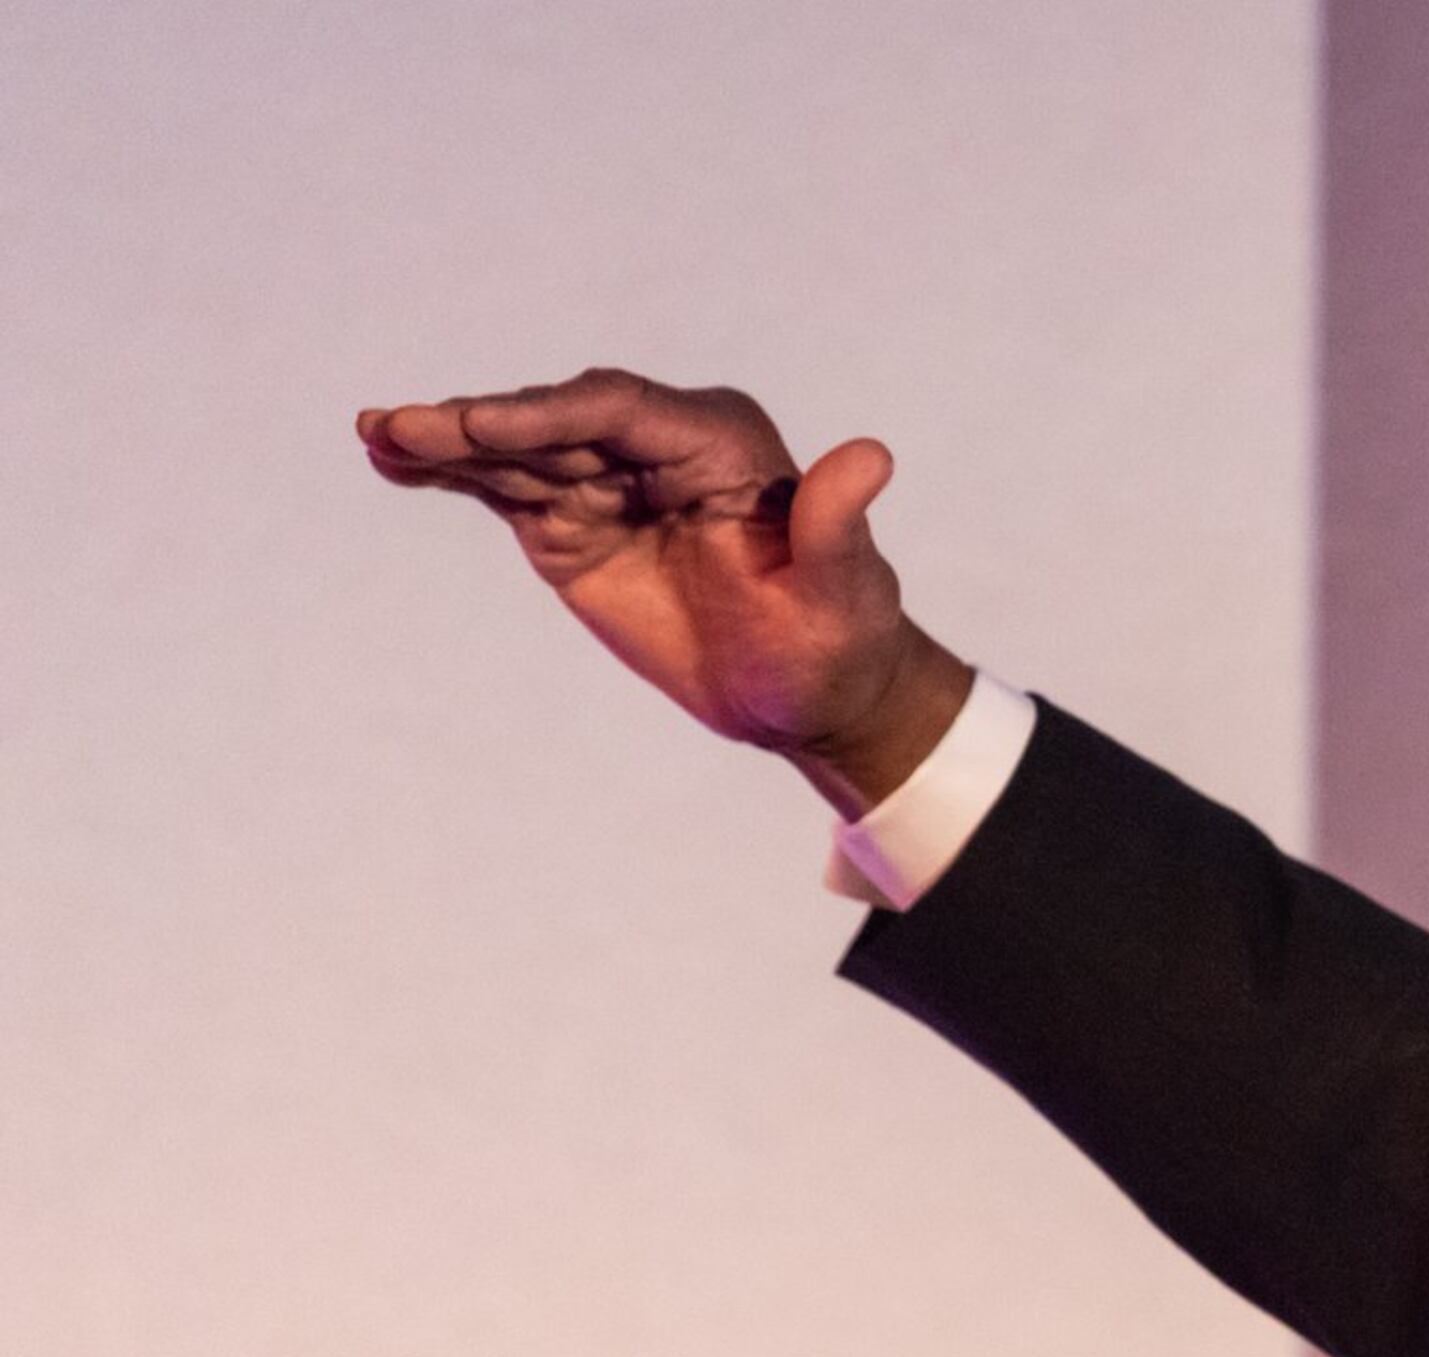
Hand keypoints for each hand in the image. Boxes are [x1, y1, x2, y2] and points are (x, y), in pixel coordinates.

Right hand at [357, 368, 972, 812]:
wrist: (805, 693)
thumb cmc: (836, 642)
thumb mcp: (844, 594)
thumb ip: (838, 525)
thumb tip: (871, 457)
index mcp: (719, 441)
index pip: (620, 410)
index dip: (550, 415)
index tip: (483, 428)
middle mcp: (657, 443)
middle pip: (556, 421)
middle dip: (482, 425)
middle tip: (403, 428)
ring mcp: (608, 480)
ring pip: (519, 450)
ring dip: (448, 442)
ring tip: (376, 435)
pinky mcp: (574, 521)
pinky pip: (504, 486)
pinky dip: (450, 474)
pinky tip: (390, 458)